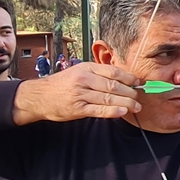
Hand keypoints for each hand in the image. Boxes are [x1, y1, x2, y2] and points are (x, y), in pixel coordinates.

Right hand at [12, 63, 141, 124]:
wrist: (39, 96)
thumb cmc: (61, 84)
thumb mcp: (78, 72)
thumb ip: (97, 74)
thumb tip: (121, 80)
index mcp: (86, 68)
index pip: (113, 72)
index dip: (129, 78)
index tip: (139, 82)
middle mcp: (84, 79)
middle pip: (114, 85)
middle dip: (130, 92)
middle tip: (139, 97)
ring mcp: (81, 94)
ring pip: (109, 98)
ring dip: (126, 103)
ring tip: (136, 107)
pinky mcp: (78, 108)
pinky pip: (99, 110)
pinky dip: (113, 111)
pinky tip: (122, 112)